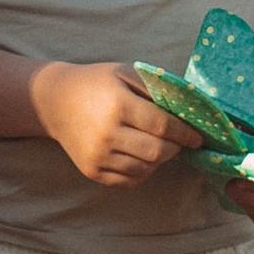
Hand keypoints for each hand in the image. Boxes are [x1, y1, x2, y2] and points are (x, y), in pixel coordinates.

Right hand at [31, 62, 194, 186]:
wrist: (54, 102)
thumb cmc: (96, 84)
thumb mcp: (125, 73)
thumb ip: (156, 90)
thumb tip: (189, 110)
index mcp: (118, 105)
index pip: (163, 126)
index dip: (186, 133)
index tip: (198, 137)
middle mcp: (107, 134)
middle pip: (157, 152)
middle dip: (175, 148)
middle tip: (179, 141)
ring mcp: (98, 156)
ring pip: (145, 168)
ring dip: (159, 159)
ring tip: (157, 144)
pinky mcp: (92, 171)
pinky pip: (129, 180)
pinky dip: (142, 170)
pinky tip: (139, 154)